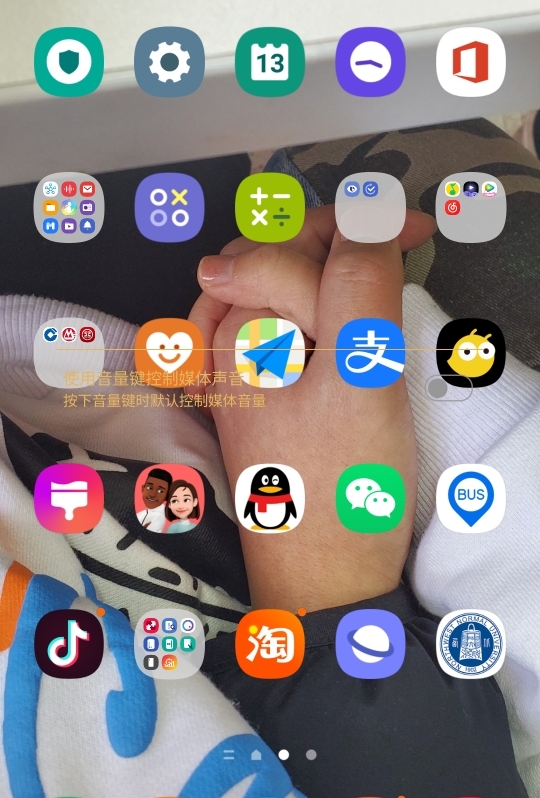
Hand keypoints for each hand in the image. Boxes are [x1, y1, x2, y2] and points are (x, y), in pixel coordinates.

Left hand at [190, 205, 434, 611]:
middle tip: (401, 252)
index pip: (295, 244)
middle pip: (276, 258)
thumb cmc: (344, 487)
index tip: (417, 231)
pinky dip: (297, 308)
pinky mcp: (250, 400)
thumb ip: (358, 286)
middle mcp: (222, 346)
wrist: (325, 580)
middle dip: (338, 243)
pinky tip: (324, 318)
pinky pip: (264, 328)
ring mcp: (232, 374)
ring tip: (369, 278)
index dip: (360, 226)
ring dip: (320, 271)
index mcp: (240, 333)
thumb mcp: (363, 376)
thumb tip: (361, 218)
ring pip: (270, 289)